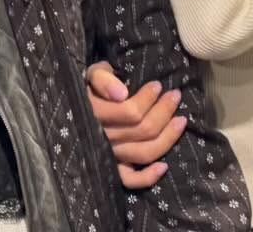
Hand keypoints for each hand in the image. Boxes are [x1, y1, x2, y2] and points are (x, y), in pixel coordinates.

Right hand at [85, 61, 185, 188]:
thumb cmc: (85, 86)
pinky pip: (130, 180)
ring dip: (168, 137)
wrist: (71, 103)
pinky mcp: (112, 169)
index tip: (157, 85)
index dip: (148, 99)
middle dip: (163, 111)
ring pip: (144, 153)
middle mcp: (101, 138)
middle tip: (175, 95)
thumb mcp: (89, 73)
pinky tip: (164, 166)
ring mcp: (107, 155)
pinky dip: (148, 177)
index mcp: (93, 114)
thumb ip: (102, 79)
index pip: (129, 112)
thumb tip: (121, 93)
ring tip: (181, 120)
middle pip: (142, 131)